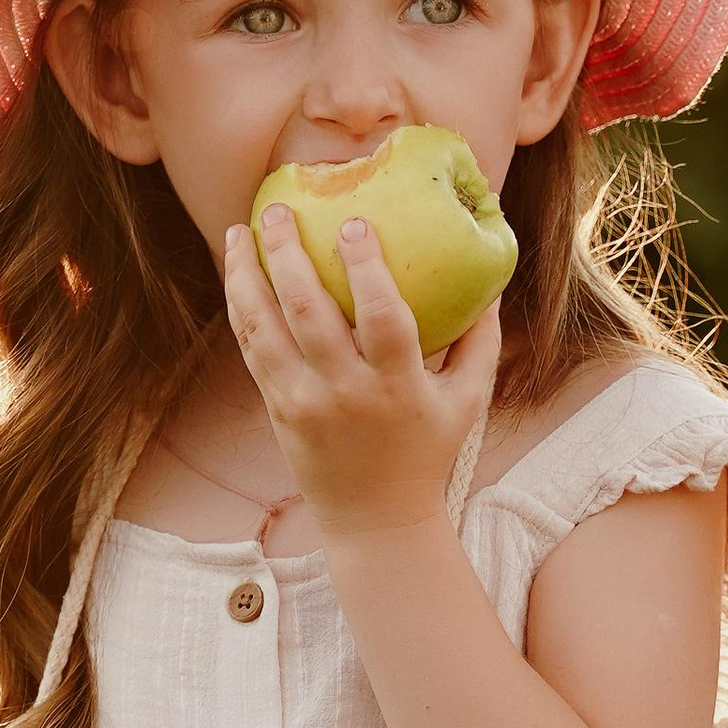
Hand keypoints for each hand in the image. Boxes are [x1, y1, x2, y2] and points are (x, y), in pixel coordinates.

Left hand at [224, 200, 498, 539]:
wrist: (374, 518)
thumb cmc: (426, 450)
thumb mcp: (468, 401)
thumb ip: (481, 340)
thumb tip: (490, 280)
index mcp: (398, 387)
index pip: (381, 319)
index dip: (366, 268)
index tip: (355, 222)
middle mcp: (345, 393)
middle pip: (308, 313)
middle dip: (289, 254)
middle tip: (280, 209)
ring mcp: (303, 402)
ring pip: (264, 328)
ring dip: (246, 274)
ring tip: (240, 230)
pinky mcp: (276, 408)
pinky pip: (251, 349)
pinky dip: (241, 307)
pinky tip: (237, 272)